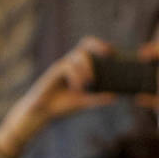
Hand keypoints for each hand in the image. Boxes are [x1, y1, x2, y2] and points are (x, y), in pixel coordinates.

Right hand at [0, 37, 119, 146]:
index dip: (102, 46)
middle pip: (85, 44)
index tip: (114, 52)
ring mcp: (62, 66)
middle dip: (97, 45)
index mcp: (79, 67)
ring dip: (87, 67)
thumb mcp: (83, 102)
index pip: (91, 48)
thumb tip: (115, 96)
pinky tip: (77, 88)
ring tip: (90, 82)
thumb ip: (98, 98)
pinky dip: (76, 76)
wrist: (43, 113)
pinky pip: (67, 66)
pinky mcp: (53, 72)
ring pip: (77, 55)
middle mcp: (71, 63)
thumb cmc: (62, 105)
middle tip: (108, 53)